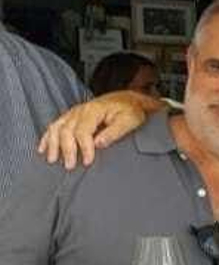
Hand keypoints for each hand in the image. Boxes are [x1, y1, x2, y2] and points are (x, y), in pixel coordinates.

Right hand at [38, 93, 153, 168]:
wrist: (128, 99)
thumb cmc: (130, 110)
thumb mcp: (129, 120)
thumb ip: (114, 132)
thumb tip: (99, 144)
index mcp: (93, 110)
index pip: (83, 131)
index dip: (84, 148)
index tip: (87, 161)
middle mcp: (80, 110)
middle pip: (66, 130)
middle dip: (67, 149)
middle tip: (70, 165)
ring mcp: (74, 113)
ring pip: (57, 128)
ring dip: (52, 144)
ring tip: (53, 159)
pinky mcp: (71, 116)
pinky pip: (55, 126)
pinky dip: (47, 137)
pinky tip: (43, 148)